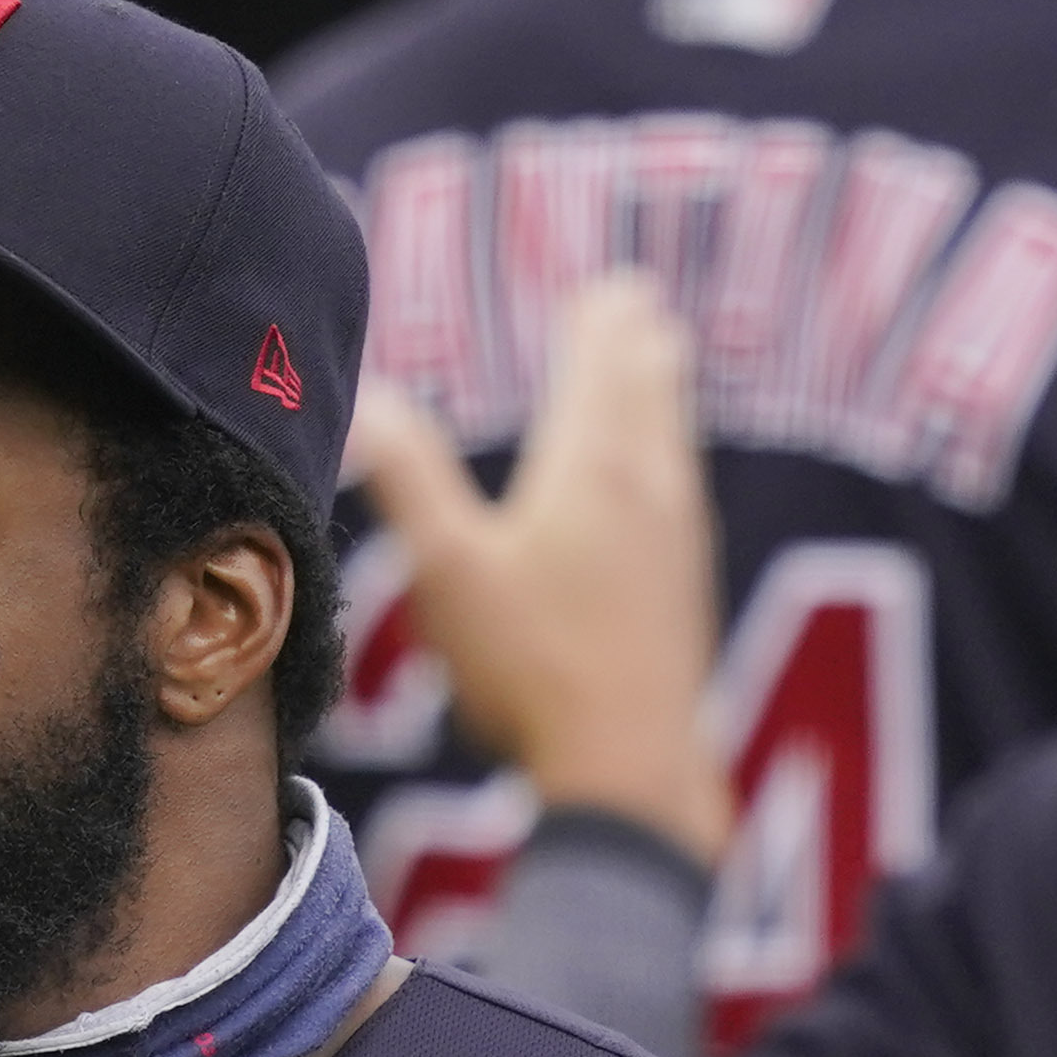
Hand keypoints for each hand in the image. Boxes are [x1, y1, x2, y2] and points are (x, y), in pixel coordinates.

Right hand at [339, 272, 726, 859]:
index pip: (598, 369)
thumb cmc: (529, 668)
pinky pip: (681, 493)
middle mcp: (647, 490)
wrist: (627, 768)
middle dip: (633, 342)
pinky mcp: (688, 590)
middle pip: (646, 391)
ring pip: (672, 439)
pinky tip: (667, 481)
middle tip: (633, 301)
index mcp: (588, 468)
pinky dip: (670, 454)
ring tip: (662, 359)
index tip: (602, 287)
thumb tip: (368, 398)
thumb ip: (409, 477)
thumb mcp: (448, 569)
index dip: (596, 325)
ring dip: (661, 390)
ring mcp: (678, 542)